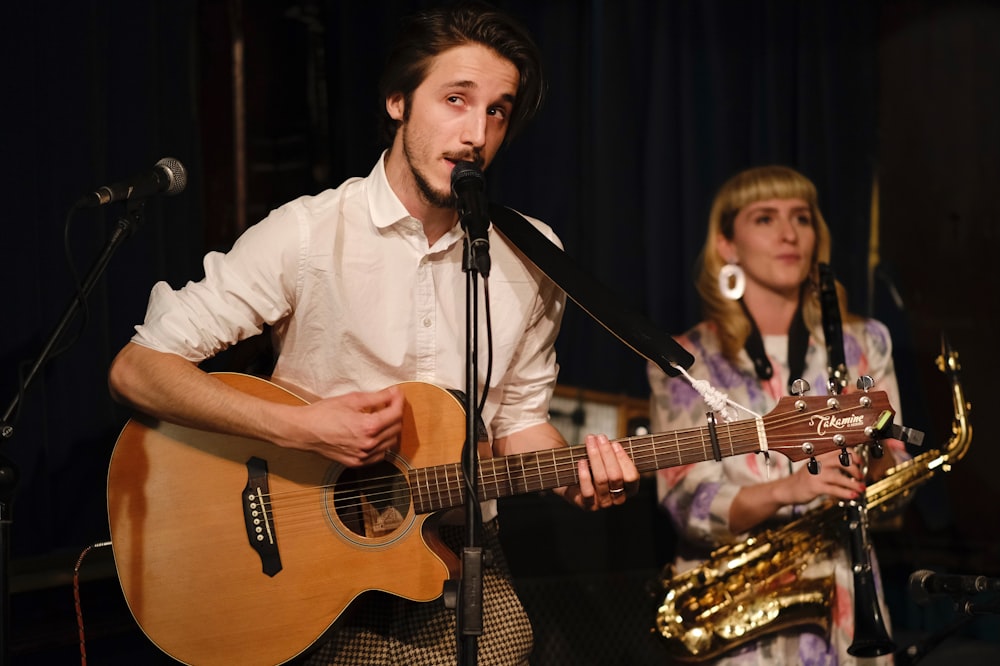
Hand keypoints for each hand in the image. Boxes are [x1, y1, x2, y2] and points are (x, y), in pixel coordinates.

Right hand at [277, 386, 404, 466]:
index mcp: (368, 427)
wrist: (304, 431)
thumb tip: (393, 393)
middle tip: (390, 403)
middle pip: (396, 428)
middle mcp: (369, 444)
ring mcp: (363, 456)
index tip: (397, 394)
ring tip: (381, 418)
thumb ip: (377, 397)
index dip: (399, 401)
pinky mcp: (357, 463)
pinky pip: (380, 455)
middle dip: (396, 413)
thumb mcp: (351, 399)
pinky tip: (375, 435)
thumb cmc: (323, 413)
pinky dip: (382, 444)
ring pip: (391, 443)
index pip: (396, 413)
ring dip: (391, 429)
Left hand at [565, 434, 640, 510]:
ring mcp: (603, 503)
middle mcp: (617, 498)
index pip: (632, 477)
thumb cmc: (595, 468)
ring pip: (601, 480)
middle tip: (600, 438)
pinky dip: (584, 475)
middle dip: (607, 454)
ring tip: (590, 443)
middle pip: (615, 476)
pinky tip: (581, 461)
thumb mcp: (609, 460)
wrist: (573, 481)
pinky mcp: (587, 505)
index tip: (615, 443)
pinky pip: (588, 491)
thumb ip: (614, 454)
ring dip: (595, 457)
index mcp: (629, 489)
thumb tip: (612, 443)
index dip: (624, 459)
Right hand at [775, 448, 864, 505]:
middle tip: (861, 476)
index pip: (839, 450)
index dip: (852, 455)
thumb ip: (831, 465)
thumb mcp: (816, 467)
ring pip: (838, 476)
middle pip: (840, 460)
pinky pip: (833, 489)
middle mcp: (818, 463)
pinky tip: (852, 495)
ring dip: (853, 483)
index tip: (860, 462)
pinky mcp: (814, 487)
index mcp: (819, 456)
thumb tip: (853, 467)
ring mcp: (816, 475)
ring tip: (861, 488)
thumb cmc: (804, 479)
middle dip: (854, 468)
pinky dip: (845, 493)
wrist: (787, 489)